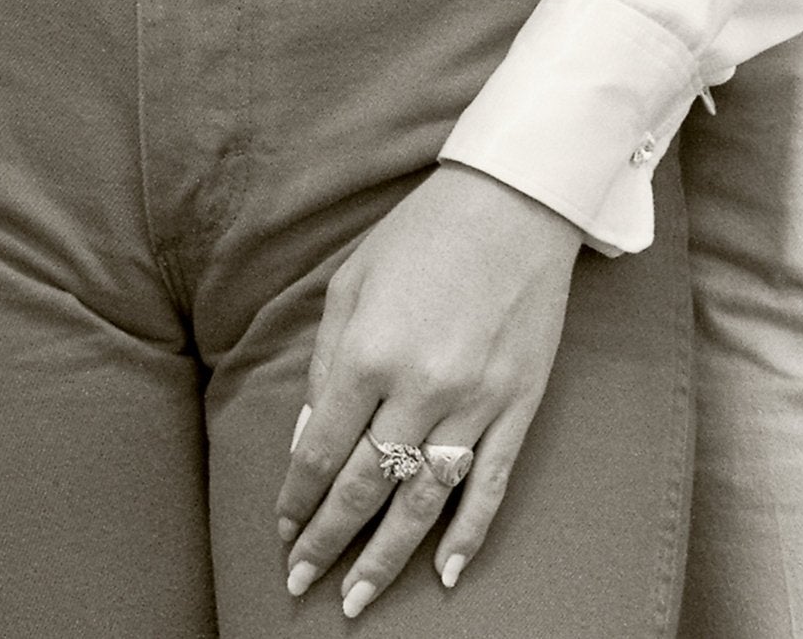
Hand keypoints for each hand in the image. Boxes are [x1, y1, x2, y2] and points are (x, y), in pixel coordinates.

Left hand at [275, 163, 582, 619]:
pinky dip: (468, 534)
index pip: (321, 454)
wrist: (516, 203)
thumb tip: (309, 442)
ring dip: (387, 557)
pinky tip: (446, 574)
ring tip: (359, 599)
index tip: (283, 532)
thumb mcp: (351, 285)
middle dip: (328, 543)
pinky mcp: (519, 406)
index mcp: (369, 354)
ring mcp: (476, 402)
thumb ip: (326, 366)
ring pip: (424, 501)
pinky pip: (491, 484)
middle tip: (302, 583)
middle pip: (364, 489)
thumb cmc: (422, 235)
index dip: (297, 501)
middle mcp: (420, 388)